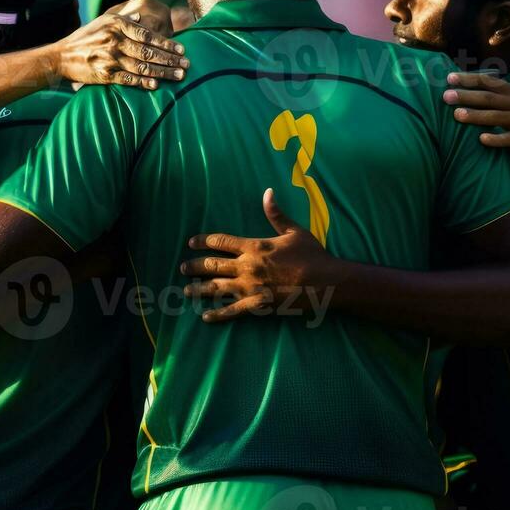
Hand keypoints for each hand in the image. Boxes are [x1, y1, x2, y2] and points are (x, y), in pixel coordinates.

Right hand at [55, 0, 187, 90]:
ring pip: (142, 67)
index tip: (182, 49)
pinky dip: (144, 82)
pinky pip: (129, 79)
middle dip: (170, 59)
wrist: (62, 56)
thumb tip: (142, 17)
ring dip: (163, 72)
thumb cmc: (86, 38)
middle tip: (187, 64)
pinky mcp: (105, 75)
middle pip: (149, 52)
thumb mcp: (103, 22)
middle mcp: (115, 41)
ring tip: (179, 76)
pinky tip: (156, 85)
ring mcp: (110, 59)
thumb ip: (124, 20)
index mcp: (117, 26)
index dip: (166, 43)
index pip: (148, 35)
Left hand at [180, 189, 337, 322]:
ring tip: (186, 290)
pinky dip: (218, 314)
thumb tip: (268, 192)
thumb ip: (276, 213)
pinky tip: (206, 317)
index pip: (221, 241)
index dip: (203, 241)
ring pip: (216, 288)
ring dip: (199, 289)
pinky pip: (232, 311)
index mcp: (254, 246)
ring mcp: (251, 287)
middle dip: (194, 266)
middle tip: (183, 268)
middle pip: (212, 265)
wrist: (326, 281)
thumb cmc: (312, 254)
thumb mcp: (294, 230)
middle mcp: (247, 266)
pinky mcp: (258, 305)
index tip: (191, 243)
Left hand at [443, 71, 509, 151]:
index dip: (468, 79)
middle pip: (488, 98)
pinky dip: (496, 138)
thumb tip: (472, 90)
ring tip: (456, 115)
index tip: (449, 77)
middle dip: (466, 96)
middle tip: (446, 96)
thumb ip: (499, 94)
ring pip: (495, 117)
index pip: (487, 82)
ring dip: (475, 116)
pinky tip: (481, 139)